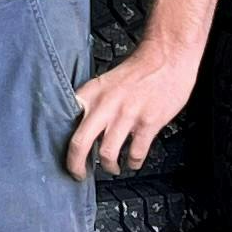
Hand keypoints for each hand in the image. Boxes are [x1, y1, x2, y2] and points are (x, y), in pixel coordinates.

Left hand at [64, 36, 197, 180]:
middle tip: (78, 174)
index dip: (64, 140)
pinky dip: (133, 163)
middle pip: (80, 143)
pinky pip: (135, 153)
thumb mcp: (107, 81)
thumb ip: (94, 102)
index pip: (67, 121)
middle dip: (76, 165)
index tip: (66, 152)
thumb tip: (85, 126)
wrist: (167, 57)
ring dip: (109, 167)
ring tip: (112, 168)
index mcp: (92, 93)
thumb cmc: (139, 69)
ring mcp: (126, 115)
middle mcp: (105, 105)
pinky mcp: (147, 123)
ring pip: (107, 154)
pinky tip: (133, 163)